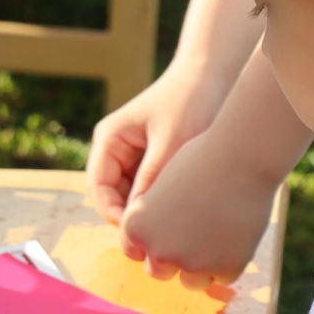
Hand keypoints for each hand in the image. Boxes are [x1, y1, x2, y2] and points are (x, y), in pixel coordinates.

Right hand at [86, 69, 225, 224]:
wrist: (215, 75)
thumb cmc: (190, 100)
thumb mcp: (171, 142)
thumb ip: (152, 179)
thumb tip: (137, 220)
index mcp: (110, 139)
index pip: (99, 186)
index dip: (112, 212)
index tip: (136, 231)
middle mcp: (117, 150)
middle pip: (112, 196)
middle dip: (130, 217)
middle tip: (156, 237)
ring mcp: (135, 157)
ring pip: (132, 197)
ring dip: (147, 212)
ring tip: (170, 227)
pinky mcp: (155, 163)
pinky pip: (151, 191)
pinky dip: (161, 204)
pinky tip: (180, 214)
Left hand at [119, 128, 275, 291]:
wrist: (242, 157)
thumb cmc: (202, 162)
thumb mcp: (162, 188)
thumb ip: (154, 221)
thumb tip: (156, 249)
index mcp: (135, 228)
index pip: (135, 251)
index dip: (153, 240)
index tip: (170, 226)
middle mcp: (159, 251)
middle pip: (159, 270)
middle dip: (175, 257)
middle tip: (195, 232)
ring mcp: (193, 264)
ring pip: (191, 281)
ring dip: (201, 265)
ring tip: (216, 233)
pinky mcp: (226, 269)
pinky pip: (222, 277)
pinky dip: (228, 261)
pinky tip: (235, 233)